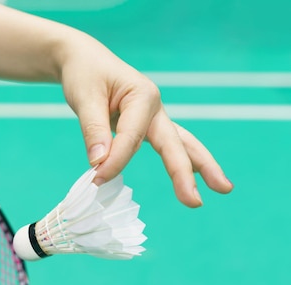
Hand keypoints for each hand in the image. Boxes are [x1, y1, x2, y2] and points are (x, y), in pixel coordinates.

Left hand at [58, 33, 232, 207]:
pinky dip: (181, 161)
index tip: (96, 179)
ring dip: (198, 168)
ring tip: (222, 188)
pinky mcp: (147, 126)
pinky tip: (195, 178)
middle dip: (183, 173)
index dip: (115, 160)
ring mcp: (154, 116)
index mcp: (142, 96)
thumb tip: (99, 164)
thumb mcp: (84, 98)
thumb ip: (93, 130)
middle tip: (194, 202)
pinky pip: (168, 145)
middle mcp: (154, 107)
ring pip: (180, 144)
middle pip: (174, 143)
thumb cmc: (85, 75)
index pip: (132, 137)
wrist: (85, 61)